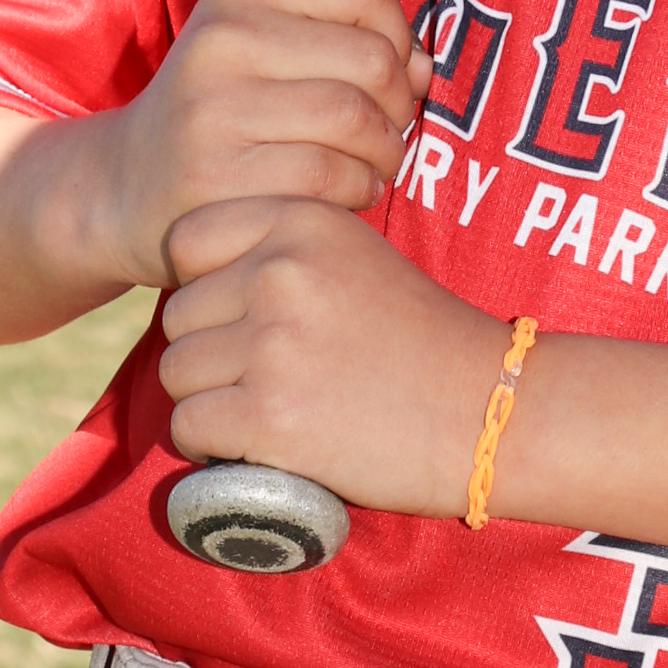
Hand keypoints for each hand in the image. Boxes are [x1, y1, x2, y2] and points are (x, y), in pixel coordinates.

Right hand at [96, 0, 432, 291]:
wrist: (123, 187)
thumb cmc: (222, 112)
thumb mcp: (264, 47)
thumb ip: (347, 40)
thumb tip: (423, 67)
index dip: (399, 33)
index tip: (387, 72)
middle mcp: (221, 40)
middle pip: (372, 59)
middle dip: (400, 104)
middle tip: (387, 131)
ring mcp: (212, 110)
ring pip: (356, 120)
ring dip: (387, 152)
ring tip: (373, 164)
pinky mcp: (215, 179)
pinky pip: (331, 176)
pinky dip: (360, 189)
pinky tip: (349, 194)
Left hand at [157, 197, 500, 518]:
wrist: (491, 411)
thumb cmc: (422, 341)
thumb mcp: (355, 258)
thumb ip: (282, 253)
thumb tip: (198, 283)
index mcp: (302, 220)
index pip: (188, 239)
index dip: (203, 284)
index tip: (240, 316)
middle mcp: (282, 272)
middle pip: (178, 313)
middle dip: (208, 350)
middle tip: (266, 377)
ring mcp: (273, 344)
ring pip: (175, 371)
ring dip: (208, 400)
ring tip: (268, 411)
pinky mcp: (268, 416)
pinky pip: (186, 426)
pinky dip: (209, 447)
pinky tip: (255, 446)